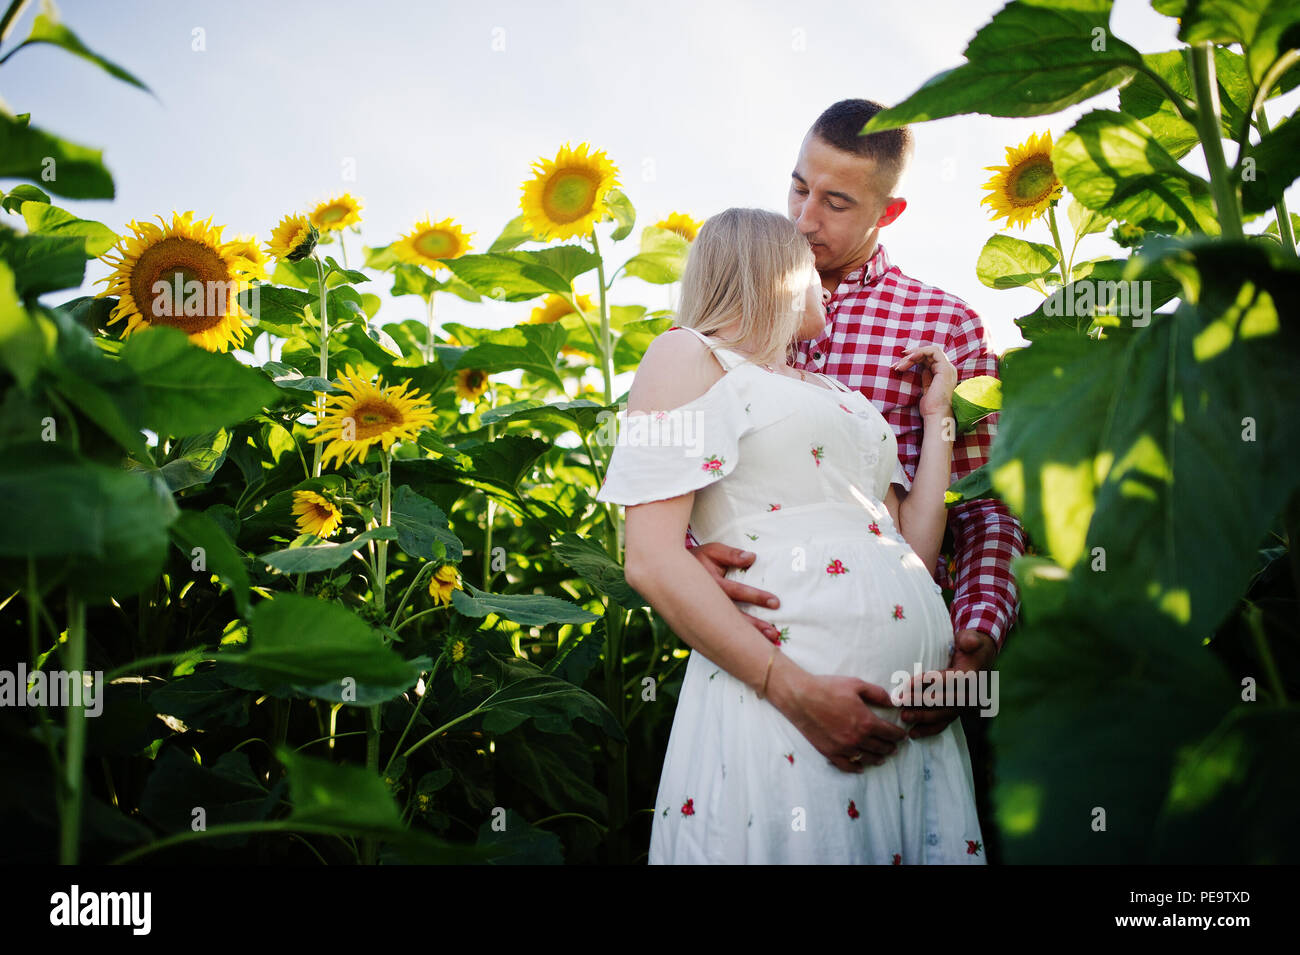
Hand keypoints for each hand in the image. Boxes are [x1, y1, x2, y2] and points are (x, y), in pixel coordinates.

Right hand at [688, 541, 783, 644]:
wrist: (668, 572)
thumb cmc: (696, 559)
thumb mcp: (711, 551)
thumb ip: (731, 554)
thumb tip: (752, 558)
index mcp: (710, 583)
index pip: (737, 592)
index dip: (756, 597)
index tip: (776, 603)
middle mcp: (706, 602)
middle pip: (733, 617)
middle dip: (754, 627)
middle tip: (772, 633)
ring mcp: (702, 615)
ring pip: (726, 628)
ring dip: (746, 636)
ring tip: (766, 642)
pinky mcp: (699, 623)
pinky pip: (718, 634)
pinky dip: (732, 642)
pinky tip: (745, 648)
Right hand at [774, 669, 908, 772]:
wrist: (801, 698)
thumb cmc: (828, 688)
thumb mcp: (856, 684)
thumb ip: (877, 694)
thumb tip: (893, 702)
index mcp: (866, 722)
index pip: (889, 733)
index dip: (898, 735)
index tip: (902, 736)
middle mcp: (857, 738)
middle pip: (880, 747)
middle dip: (890, 747)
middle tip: (895, 747)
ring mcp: (843, 748)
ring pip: (866, 758)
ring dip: (877, 758)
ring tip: (883, 757)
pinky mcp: (830, 753)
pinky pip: (847, 765)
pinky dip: (856, 768)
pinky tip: (861, 767)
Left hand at [894, 343, 956, 418]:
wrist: (935, 415)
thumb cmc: (930, 408)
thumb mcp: (926, 389)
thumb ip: (926, 378)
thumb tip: (922, 370)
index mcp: (943, 374)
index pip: (928, 359)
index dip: (913, 359)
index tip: (899, 364)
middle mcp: (947, 369)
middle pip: (927, 355)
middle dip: (910, 358)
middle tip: (896, 365)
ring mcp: (947, 367)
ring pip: (929, 351)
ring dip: (912, 355)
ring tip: (900, 365)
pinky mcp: (945, 368)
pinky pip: (933, 351)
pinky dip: (920, 352)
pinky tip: (909, 358)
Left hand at [898, 629, 996, 738]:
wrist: (980, 659)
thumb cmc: (969, 646)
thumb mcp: (971, 638)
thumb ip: (970, 640)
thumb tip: (969, 642)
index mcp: (972, 675)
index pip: (948, 680)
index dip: (928, 682)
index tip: (908, 683)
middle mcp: (970, 694)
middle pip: (944, 700)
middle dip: (920, 702)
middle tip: (900, 702)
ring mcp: (965, 706)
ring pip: (943, 714)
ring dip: (923, 717)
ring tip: (904, 717)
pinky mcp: (958, 712)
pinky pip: (944, 723)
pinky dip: (929, 729)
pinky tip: (914, 733)